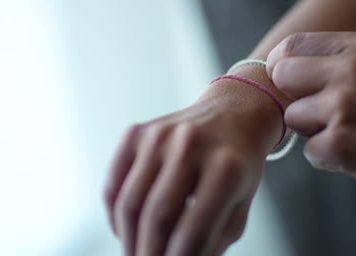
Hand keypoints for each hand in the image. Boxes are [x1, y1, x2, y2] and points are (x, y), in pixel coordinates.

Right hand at [103, 74, 282, 255]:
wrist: (232, 113)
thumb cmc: (240, 164)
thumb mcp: (241, 202)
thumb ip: (214, 238)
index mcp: (225, 167)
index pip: (194, 230)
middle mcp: (190, 145)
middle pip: (156, 216)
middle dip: (148, 253)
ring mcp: (159, 135)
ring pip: (129, 202)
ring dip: (127, 239)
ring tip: (134, 254)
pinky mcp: (138, 132)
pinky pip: (114, 182)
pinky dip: (113, 214)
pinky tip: (124, 230)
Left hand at [267, 32, 355, 210]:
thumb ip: (335, 61)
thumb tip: (283, 66)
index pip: (290, 46)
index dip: (284, 67)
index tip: (293, 84)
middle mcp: (350, 69)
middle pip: (282, 76)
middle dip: (296, 97)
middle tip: (325, 113)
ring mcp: (344, 106)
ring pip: (293, 118)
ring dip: (314, 132)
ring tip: (352, 134)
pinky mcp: (341, 143)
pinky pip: (310, 152)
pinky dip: (328, 159)